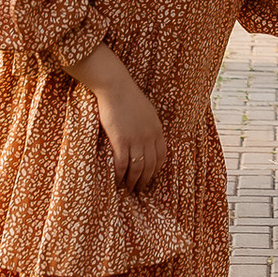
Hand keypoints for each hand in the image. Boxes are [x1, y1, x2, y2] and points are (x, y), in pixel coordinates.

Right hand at [81, 47, 169, 187]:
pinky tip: (116, 181)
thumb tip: (146, 138)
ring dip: (133, 182)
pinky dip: (120, 176)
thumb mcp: (146, 111)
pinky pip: (123, 164)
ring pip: (138, 169)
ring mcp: (136, 139)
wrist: (115, 87)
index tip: (150, 177)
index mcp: (157, 129)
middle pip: (151, 166)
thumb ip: (148, 126)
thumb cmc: (127, 96)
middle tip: (139, 189)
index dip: (156, 170)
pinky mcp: (121, 140)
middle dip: (146, 180)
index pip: (162, 156)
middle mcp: (149, 137)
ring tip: (128, 189)